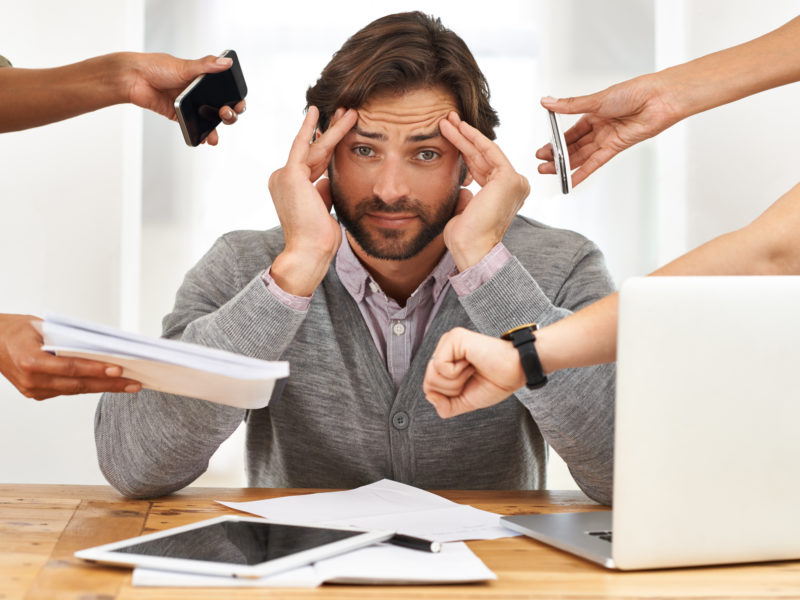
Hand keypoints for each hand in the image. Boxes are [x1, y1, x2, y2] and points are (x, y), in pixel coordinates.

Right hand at [0, 314, 141, 399]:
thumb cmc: (16, 330)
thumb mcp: (41, 327)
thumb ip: (67, 338)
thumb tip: (100, 346)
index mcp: (30, 360)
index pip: (70, 367)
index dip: (96, 369)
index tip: (118, 370)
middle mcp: (32, 379)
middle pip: (78, 384)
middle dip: (109, 384)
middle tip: (135, 383)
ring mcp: (33, 390)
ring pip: (75, 390)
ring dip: (103, 387)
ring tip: (128, 385)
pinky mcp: (36, 394)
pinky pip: (66, 390)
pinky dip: (87, 385)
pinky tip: (106, 383)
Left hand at [122, 52, 246, 145]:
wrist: (134, 79)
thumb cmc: (156, 67)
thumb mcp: (185, 65)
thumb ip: (206, 66)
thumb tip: (227, 62)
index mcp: (204, 78)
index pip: (227, 90)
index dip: (236, 99)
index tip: (239, 104)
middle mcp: (200, 92)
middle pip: (222, 107)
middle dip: (229, 114)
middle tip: (225, 113)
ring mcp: (191, 105)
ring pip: (209, 120)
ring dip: (215, 129)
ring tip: (214, 136)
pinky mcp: (180, 116)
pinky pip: (194, 127)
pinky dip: (200, 135)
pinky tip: (203, 139)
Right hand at [267, 106, 357, 295]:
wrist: (310, 250)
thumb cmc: (319, 237)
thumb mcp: (324, 208)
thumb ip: (323, 191)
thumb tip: (326, 179)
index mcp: (291, 189)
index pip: (314, 163)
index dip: (329, 148)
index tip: (340, 134)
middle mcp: (283, 179)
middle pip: (314, 151)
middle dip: (332, 132)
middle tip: (346, 113)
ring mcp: (284, 175)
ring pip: (314, 146)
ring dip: (333, 128)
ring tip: (349, 111)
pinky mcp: (290, 173)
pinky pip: (304, 145)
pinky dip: (311, 128)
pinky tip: (319, 113)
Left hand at [423, 327, 525, 417]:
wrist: (516, 372)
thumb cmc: (495, 382)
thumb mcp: (465, 401)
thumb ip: (445, 405)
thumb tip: (429, 396)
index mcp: (445, 360)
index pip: (430, 387)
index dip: (449, 396)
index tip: (469, 384)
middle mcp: (444, 348)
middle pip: (428, 383)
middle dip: (452, 390)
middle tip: (472, 376)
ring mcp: (448, 341)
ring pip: (432, 376)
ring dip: (456, 381)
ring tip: (472, 369)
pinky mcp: (454, 338)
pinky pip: (439, 366)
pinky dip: (457, 372)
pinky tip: (471, 362)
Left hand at [439, 112, 529, 269]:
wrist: (472, 248)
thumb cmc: (466, 237)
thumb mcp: (464, 211)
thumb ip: (467, 196)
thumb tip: (463, 187)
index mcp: (504, 197)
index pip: (482, 168)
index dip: (464, 152)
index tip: (448, 139)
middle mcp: (514, 189)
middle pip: (483, 158)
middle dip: (464, 138)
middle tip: (448, 122)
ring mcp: (514, 182)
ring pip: (485, 152)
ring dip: (465, 134)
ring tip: (447, 120)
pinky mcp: (509, 178)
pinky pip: (490, 151)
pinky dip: (474, 138)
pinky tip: (460, 128)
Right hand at [536, 74, 682, 185]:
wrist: (659, 98)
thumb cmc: (634, 92)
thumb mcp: (596, 99)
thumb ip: (570, 106)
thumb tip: (548, 102)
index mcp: (593, 113)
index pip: (570, 132)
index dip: (556, 141)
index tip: (544, 148)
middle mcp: (600, 127)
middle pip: (574, 146)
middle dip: (557, 155)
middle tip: (542, 163)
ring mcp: (607, 139)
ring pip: (581, 155)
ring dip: (565, 164)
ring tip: (548, 170)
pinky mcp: (616, 148)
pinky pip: (596, 162)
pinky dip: (583, 171)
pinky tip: (571, 179)